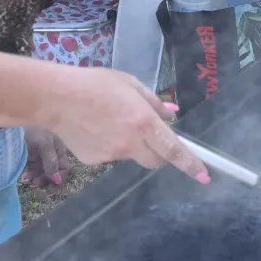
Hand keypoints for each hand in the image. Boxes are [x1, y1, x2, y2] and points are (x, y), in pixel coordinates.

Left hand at [22, 127, 69, 189]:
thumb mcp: (44, 145)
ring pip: (41, 174)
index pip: (63, 168)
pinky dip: (29, 178)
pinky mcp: (28, 160)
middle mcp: (50, 154)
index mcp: (58, 149)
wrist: (10, 127)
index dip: (59, 178)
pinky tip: (24, 179)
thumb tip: (57, 180)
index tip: (51, 188)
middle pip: (52, 173)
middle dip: (46, 181)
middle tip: (36, 185)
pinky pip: (32, 173)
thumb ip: (51, 162)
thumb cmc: (31, 133)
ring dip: (37, 180)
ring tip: (28, 182)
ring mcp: (39, 158)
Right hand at [45, 67, 208, 182]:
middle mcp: (131, 142)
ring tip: (110, 122)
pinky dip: (109, 146)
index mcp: (143, 122)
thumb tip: (172, 115)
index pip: (173, 150)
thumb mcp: (129, 84)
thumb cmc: (94, 84)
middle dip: (158, 152)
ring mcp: (112, 154)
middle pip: (156, 161)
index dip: (191, 164)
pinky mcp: (95, 161)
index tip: (204, 176)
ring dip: (130, 145)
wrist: (56, 98)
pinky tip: (94, 129)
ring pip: (132, 156)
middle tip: (146, 133)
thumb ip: (153, 102)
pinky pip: (111, 156)